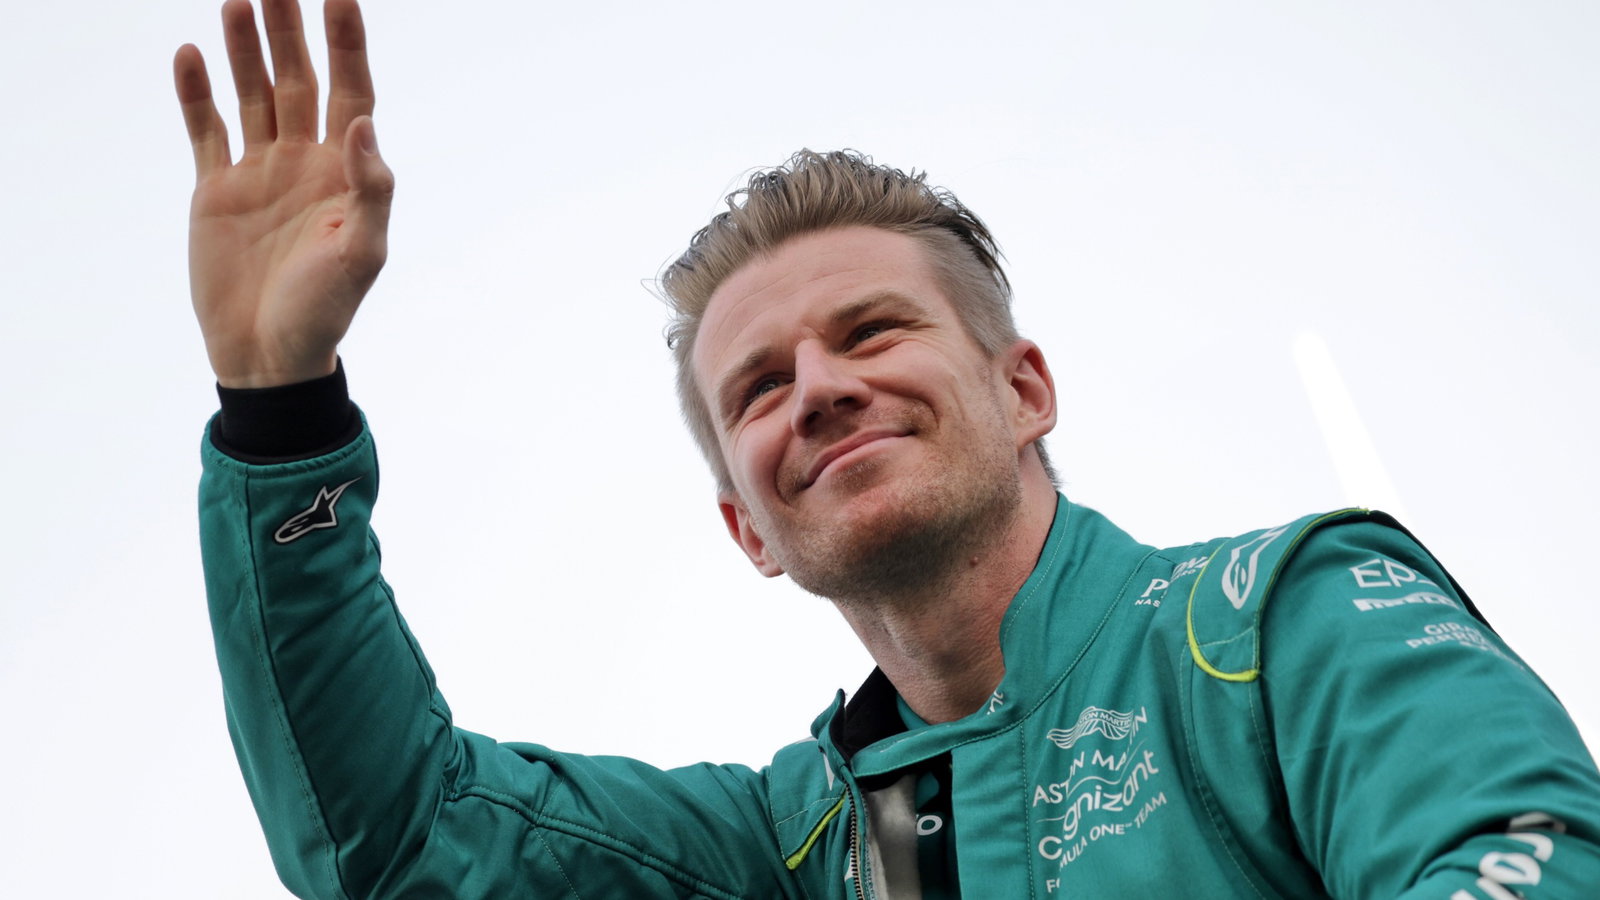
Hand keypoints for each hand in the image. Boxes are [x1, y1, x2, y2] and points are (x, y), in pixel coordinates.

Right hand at [175, 0, 392, 387]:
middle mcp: (304, 162)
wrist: (269, 353)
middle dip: (291, 32)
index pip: (352, 93)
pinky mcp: (217, 190)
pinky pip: (207, 130)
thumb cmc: (325, 310)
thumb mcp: (362, 254)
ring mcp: (260, 172)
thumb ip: (370, 190)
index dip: (347, 45)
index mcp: (346, 174)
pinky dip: (197, 94)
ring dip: (245, 51)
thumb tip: (363, 125)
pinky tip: (191, 53)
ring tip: (238, 0)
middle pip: (300, 81)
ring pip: (254, 95)